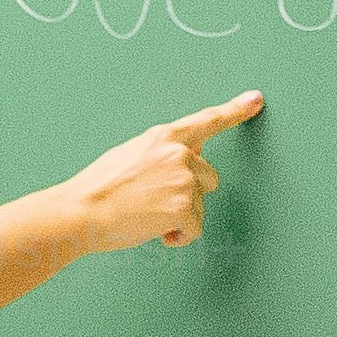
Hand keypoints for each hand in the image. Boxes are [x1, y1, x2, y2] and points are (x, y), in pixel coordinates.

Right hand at [55, 93, 260, 255]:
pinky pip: (194, 229)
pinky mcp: (184, 206)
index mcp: (164, 137)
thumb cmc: (98, 189)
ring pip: (200, 206)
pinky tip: (154, 230)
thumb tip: (179, 162)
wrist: (82, 210)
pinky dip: (178, 236)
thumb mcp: (131, 155)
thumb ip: (161, 154)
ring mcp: (184, 179)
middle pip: (209, 178)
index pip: (207, 120)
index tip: (255, 100)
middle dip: (190, 194)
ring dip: (179, 217)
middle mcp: (179, 154)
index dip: (235, 110)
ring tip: (146, 215)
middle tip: (156, 202)